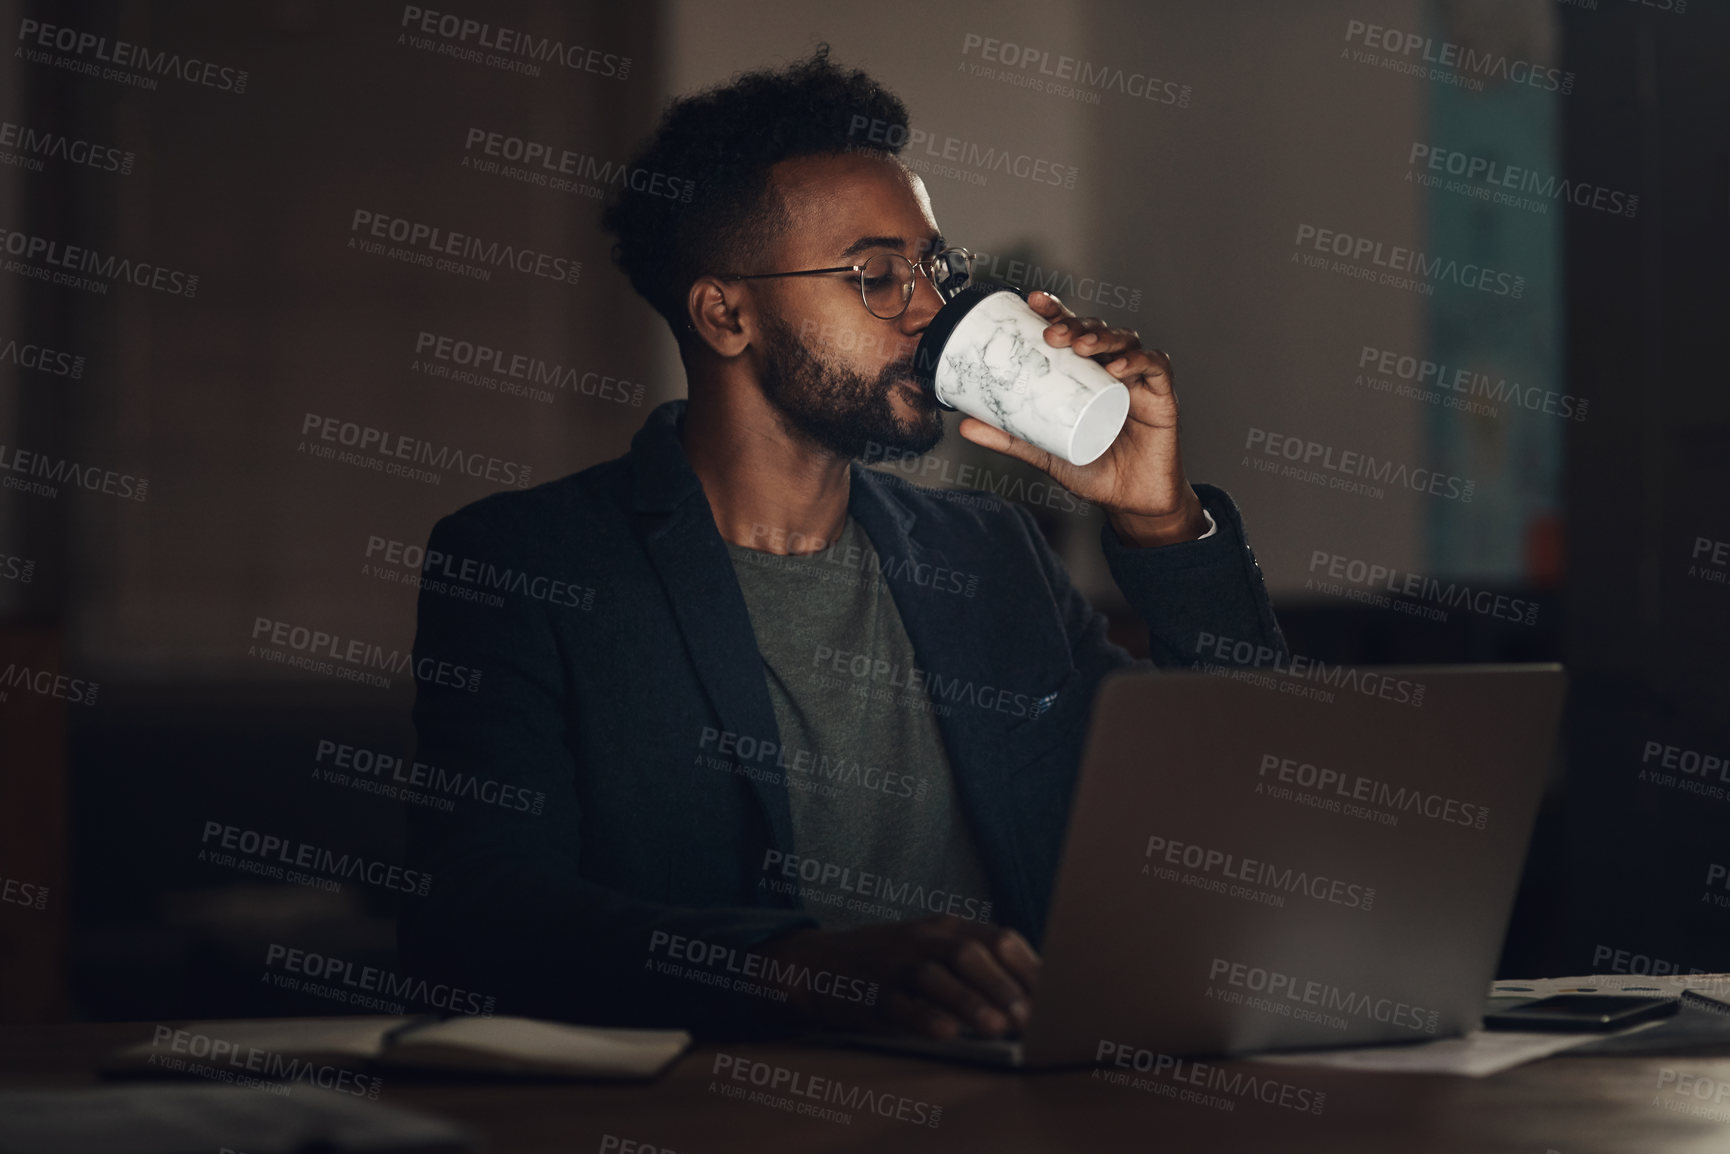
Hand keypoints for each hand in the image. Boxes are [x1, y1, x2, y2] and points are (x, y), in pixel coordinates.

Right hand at [757, 915, 1039, 1039]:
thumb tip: (1030, 1001)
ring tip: (999, 1028)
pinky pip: (901, 1004)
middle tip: (1028, 1017)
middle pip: (970, 953)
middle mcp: (924, 939)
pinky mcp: (872, 992)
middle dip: (1003, 985)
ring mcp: (896, 964)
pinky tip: (946, 1034)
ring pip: (937, 977)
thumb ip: (975, 966)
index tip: (1052, 997)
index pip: (998, 938)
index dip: (1027, 967)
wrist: (818, 964)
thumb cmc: (891, 964)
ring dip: (971, 1002)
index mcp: (947, 927)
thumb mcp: (933, 949)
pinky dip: (925, 1018)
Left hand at [955, 290, 1207, 546]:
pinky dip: (1138, 361)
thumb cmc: (1094, 469)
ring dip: (1102, 337)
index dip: (1056, 311)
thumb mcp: (1046, 451)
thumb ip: (1010, 437)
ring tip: (1080, 347)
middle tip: (1052, 334)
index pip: (1071, 332)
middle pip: (1097, 331)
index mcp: (1086, 374)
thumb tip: (965, 425)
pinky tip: (1116, 368)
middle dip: (1075, 324)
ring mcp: (1139, 380)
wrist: (1130, 502)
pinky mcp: (1162, 396)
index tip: (1032, 301)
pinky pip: (1155, 367)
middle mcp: (1113, 369)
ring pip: (1126, 342)